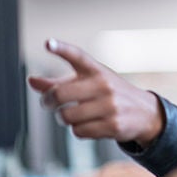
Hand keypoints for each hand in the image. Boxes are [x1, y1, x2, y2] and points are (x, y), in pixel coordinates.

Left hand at [27, 38, 163, 145]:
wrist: (145, 112)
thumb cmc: (110, 94)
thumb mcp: (89, 83)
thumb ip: (58, 83)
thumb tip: (31, 81)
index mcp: (97, 70)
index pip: (78, 56)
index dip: (62, 49)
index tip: (47, 44)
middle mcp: (104, 84)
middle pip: (60, 94)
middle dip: (48, 102)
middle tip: (49, 104)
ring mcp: (109, 105)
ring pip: (67, 117)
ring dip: (65, 119)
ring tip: (77, 115)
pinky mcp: (113, 125)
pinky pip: (79, 132)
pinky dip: (79, 131)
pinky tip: (91, 125)